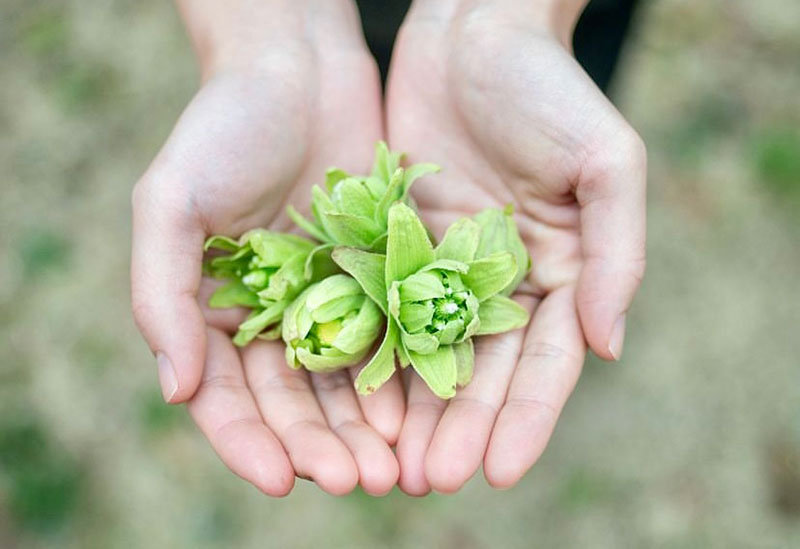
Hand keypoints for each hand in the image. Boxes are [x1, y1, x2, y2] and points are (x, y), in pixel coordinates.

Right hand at [131, 0, 401, 495]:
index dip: (249, 443)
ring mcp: (327, 298)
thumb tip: (176, 389)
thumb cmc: (224, 126)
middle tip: (360, 483)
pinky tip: (420, 410)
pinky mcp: (376, 275)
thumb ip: (161, 293)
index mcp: (213, 310)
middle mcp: (271, 315)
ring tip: (396, 467)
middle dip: (323, 447)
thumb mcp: (171, 201)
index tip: (281, 481)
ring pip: (345, 382)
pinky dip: (401, 377)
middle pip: (294, 402)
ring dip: (367, 429)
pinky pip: (389, 336)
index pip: (226, 396)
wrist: (298, 68)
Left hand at [386, 0, 645, 493]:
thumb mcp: (607, 163)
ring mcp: (442, 267)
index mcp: (559, 273)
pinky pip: (380, 307)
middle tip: (429, 483)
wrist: (472, 30)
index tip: (496, 471)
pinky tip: (351, 397)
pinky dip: (369, 353)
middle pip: (481, 372)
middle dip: (458, 429)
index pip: (546, 364)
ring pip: (426, 353)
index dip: (525, 420)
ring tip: (388, 465)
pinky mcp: (392, 244)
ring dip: (410, 410)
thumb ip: (616, 254)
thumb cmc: (550, 89)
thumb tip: (608, 346)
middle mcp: (500, 282)